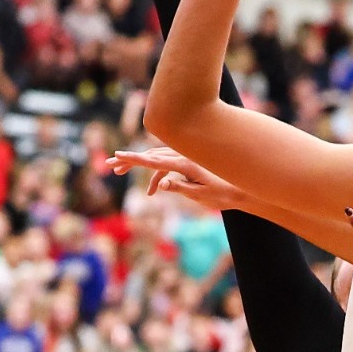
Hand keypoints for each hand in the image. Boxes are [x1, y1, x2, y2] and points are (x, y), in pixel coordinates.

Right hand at [110, 148, 248, 212]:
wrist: (242, 188)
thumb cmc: (223, 194)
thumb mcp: (201, 195)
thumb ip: (180, 188)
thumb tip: (161, 185)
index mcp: (185, 163)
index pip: (154, 161)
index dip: (134, 159)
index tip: (118, 156)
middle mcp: (184, 157)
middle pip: (151, 156)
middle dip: (130, 160)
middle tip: (110, 164)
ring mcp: (186, 159)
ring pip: (156, 159)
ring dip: (139, 165)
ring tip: (120, 170)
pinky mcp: (188, 164)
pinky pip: (166, 166)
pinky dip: (155, 176)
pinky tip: (151, 192)